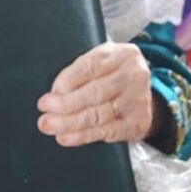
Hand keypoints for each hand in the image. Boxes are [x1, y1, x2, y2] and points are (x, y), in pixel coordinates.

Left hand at [36, 42, 153, 146]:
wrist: (146, 96)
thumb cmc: (114, 77)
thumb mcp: (102, 64)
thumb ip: (80, 72)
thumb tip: (56, 93)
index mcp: (121, 54)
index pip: (89, 67)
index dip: (65, 82)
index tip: (48, 95)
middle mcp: (133, 75)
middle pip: (94, 93)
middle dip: (64, 105)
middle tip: (44, 113)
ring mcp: (138, 100)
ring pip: (98, 114)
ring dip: (69, 123)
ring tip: (50, 126)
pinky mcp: (138, 122)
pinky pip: (106, 132)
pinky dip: (83, 136)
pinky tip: (67, 137)